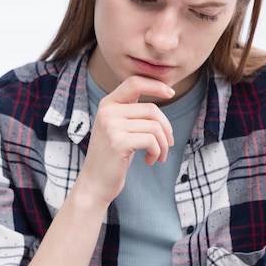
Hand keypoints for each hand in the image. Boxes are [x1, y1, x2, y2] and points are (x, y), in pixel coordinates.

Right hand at [79, 75, 174, 203]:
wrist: (95, 183)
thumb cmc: (113, 156)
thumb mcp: (119, 128)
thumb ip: (133, 112)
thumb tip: (164, 94)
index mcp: (108, 104)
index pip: (134, 82)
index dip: (155, 85)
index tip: (171, 92)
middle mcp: (108, 111)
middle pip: (152, 110)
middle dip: (166, 129)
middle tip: (167, 144)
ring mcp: (111, 126)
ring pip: (155, 126)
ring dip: (163, 144)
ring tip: (159, 155)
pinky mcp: (118, 142)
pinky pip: (152, 140)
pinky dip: (157, 152)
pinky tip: (150, 160)